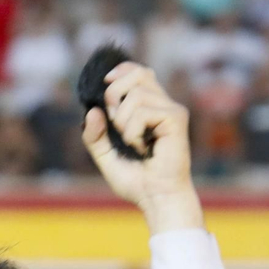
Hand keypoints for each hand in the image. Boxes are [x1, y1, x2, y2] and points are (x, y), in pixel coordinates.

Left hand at [81, 63, 202, 233]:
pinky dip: (133, 132)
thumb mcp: (104, 156)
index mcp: (149, 108)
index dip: (122, 70)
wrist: (156, 198)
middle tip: (115, 124)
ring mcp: (171, 110)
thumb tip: (92, 111)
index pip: (138, 72)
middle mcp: (163, 104)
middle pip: (137, 74)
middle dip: (114, 94)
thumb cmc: (136, 181)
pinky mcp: (176, 118)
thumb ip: (94, 135)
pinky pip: (143, 112)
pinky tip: (142, 148)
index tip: (105, 82)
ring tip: (131, 142)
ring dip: (123, 121)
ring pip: (136, 94)